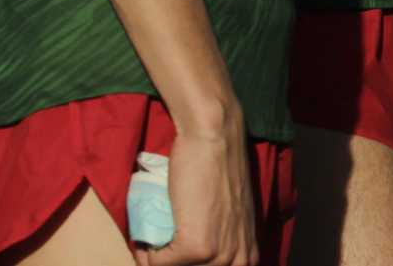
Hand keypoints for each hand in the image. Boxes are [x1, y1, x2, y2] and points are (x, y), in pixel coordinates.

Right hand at [136, 118, 257, 265]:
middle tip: (154, 249)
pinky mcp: (197, 247)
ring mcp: (219, 255)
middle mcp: (239, 260)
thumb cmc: (216, 169)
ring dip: (155, 259)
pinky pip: (158, 264)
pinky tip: (144, 240)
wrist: (213, 138)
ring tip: (148, 243)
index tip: (166, 253)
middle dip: (170, 261)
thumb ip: (224, 237)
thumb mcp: (231, 214)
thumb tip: (200, 252)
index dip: (183, 263)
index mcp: (248, 255)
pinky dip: (145, 255)